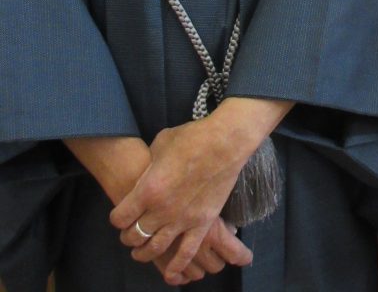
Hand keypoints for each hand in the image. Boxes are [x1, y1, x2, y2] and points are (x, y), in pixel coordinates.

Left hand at [110, 117, 243, 280]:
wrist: (225, 142)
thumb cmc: (192, 138)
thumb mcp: (161, 144)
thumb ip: (150, 165)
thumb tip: (148, 173)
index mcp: (147, 190)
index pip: (120, 218)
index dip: (118, 218)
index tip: (121, 215)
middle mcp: (161, 210)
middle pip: (135, 235)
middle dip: (128, 236)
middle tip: (130, 233)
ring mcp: (182, 220)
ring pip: (155, 248)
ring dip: (144, 253)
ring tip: (142, 251)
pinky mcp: (202, 223)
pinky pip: (186, 253)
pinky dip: (176, 266)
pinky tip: (170, 274)